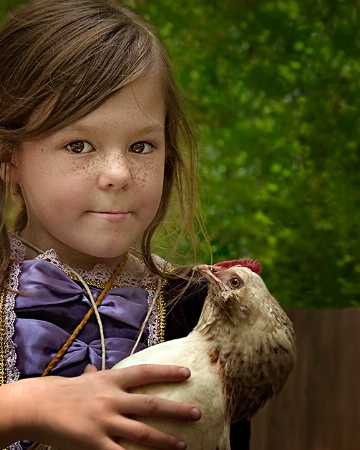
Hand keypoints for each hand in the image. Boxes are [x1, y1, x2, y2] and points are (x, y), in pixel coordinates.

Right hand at [3, 365, 200, 449]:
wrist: (39, 405)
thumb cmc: (63, 391)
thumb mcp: (84, 379)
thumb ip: (95, 374)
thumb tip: (94, 368)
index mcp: (112, 380)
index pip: (146, 373)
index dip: (168, 372)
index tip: (188, 373)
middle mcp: (113, 399)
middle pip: (151, 404)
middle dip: (176, 410)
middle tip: (197, 412)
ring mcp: (105, 422)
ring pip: (143, 433)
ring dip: (165, 440)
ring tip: (183, 445)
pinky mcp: (95, 443)